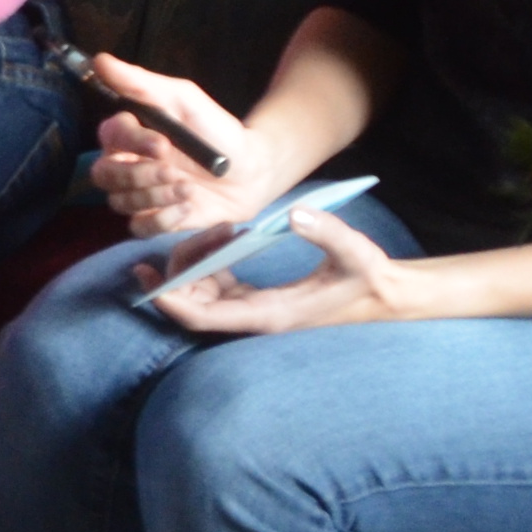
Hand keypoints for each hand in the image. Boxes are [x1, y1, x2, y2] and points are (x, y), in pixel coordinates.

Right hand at [77, 53, 272, 238]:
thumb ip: (139, 82)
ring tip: (189, 189)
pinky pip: (140, 227)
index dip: (132, 142)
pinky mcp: (154, 220)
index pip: (108, 136)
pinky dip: (164, 219)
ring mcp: (138, 194)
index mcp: (131, 133)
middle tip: (174, 172)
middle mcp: (128, 163)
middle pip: (104, 175)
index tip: (163, 144)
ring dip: (157, 196)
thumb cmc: (217, 131)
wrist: (251, 171)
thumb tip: (99, 60)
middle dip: (139, 175)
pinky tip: (188, 207)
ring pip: (120, 202)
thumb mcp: (183, 99)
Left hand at [145, 206, 411, 337]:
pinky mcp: (256, 298)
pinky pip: (217, 285)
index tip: (147, 278)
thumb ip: (327, 232)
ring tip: (220, 227)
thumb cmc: (368, 277)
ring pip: (202, 293)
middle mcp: (253, 317)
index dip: (170, 301)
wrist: (383, 294)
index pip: (202, 318)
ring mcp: (253, 308)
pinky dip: (209, 263)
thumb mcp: (355, 252)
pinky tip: (224, 234)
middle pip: (194, 303)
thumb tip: (293, 213)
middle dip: (181, 270)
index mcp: (268, 314)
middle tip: (201, 230)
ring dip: (196, 263)